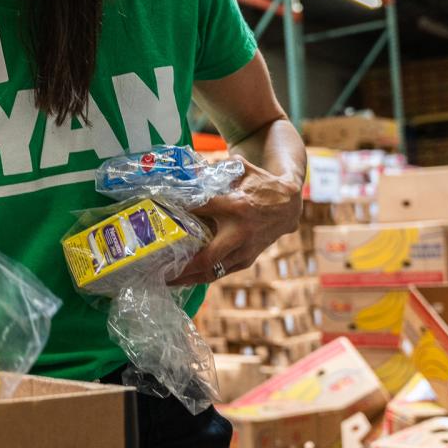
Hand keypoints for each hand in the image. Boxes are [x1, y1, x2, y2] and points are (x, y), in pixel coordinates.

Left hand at [171, 157, 301, 285]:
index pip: (201, 209)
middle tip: (157, 268)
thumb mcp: (240, 170)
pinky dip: (200, 277)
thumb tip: (186, 168)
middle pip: (206, 256)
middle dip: (181, 267)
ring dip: (187, 278)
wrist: (289, 206)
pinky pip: (219, 273)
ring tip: (164, 279)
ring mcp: (244, 250)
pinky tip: (184, 278)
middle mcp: (240, 232)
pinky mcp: (246, 260)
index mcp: (237, 206)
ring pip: (212, 271)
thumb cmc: (260, 186)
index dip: (179, 211)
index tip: (158, 213)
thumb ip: (215, 168)